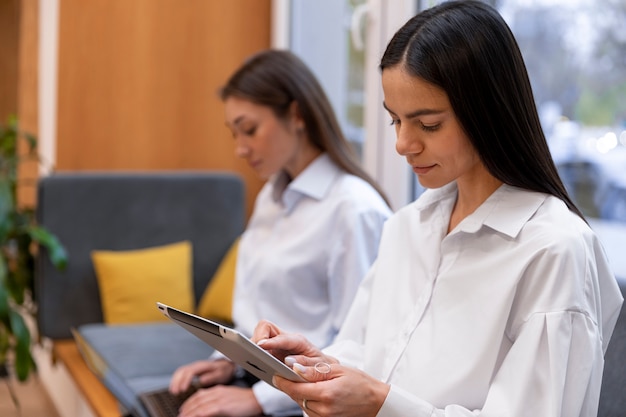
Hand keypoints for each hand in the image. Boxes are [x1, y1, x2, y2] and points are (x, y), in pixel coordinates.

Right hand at [169, 359, 235, 394]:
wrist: (225, 365)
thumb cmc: (222, 370)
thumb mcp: (220, 374)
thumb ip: (211, 377)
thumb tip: (201, 380)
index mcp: (202, 366)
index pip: (190, 372)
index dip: (185, 380)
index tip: (183, 390)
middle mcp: (195, 366)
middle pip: (182, 371)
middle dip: (177, 381)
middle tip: (175, 392)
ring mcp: (192, 367)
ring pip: (180, 372)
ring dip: (175, 381)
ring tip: (173, 391)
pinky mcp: (191, 371)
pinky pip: (180, 374)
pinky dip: (176, 381)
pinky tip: (175, 388)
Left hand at [177, 385, 262, 416]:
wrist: (256, 399)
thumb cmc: (245, 401)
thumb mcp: (228, 398)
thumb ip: (218, 401)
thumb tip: (207, 409)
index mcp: (218, 390)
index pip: (199, 395)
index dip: (189, 403)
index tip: (183, 409)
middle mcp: (216, 392)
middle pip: (196, 400)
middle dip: (186, 408)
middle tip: (180, 415)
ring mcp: (219, 399)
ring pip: (198, 406)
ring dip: (189, 413)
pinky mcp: (221, 406)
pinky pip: (205, 411)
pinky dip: (197, 414)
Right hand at [253, 320, 334, 364]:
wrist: (320, 368)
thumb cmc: (319, 365)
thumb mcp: (319, 367)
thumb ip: (307, 365)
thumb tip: (290, 362)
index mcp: (299, 341)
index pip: (284, 337)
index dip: (272, 341)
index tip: (261, 346)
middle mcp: (285, 339)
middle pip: (265, 327)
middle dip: (258, 337)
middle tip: (254, 352)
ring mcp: (275, 344)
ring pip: (258, 336)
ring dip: (253, 346)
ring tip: (248, 357)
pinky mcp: (269, 351)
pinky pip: (257, 348)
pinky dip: (252, 353)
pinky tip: (251, 362)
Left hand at [274, 362, 389, 416]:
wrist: (376, 402)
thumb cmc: (360, 383)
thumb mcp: (338, 370)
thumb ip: (314, 370)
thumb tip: (294, 366)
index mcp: (326, 394)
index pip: (295, 388)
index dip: (282, 381)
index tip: (276, 373)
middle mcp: (323, 410)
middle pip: (296, 396)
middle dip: (290, 385)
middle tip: (286, 373)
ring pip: (301, 404)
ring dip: (299, 393)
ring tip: (304, 381)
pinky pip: (309, 410)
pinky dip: (308, 400)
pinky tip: (314, 392)